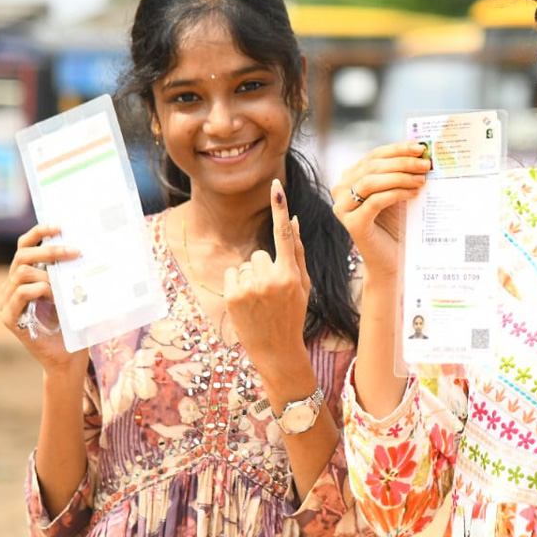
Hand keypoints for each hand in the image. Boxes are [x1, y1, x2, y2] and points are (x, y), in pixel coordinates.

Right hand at [0, 223, 85, 374]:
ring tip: (66, 283)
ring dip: (47, 274)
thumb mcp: (76, 290)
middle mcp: (13, 285)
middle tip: (75, 251)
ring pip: (21, 273)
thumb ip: (74, 272)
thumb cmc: (75, 320)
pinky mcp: (9, 318)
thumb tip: (95, 246)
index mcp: (28, 274)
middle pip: (22, 255)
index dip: (39, 232)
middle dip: (49, 249)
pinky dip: (38, 290)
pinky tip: (54, 295)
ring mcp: (8, 301)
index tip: (60, 226)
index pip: (26, 245)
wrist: (69, 355)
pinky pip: (20, 295)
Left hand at [224, 179, 311, 373]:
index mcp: (291, 275)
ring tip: (260, 302)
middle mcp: (270, 279)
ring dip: (250, 278)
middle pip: (260, 254)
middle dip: (264, 268)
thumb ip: (298, 252)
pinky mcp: (233, 296)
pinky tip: (247, 303)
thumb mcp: (303, 285)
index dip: (279, 208)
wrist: (277, 350)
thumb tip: (293, 220)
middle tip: (271, 294)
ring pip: (246, 265)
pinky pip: (232, 274)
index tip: (275, 185)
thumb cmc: (293, 315)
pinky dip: (237, 285)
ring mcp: (250, 288)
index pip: (285, 234)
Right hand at [331, 142, 429, 281]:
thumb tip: (422, 151)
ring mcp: (343, 207)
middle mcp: (340, 190)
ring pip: (371, 181)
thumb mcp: (397, 191)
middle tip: (425, 164)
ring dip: (400, 177)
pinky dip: (396, 193)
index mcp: (350, 177)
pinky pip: (375, 201)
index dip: (397, 149)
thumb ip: (402, 171)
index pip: (374, 156)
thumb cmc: (395, 224)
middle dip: (402, 162)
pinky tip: (412, 194)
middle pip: (372, 166)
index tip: (420, 147)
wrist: (392, 259)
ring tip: (421, 179)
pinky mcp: (352, 224)